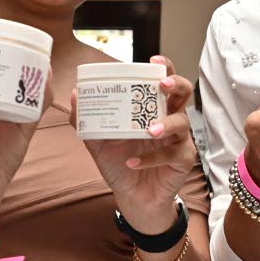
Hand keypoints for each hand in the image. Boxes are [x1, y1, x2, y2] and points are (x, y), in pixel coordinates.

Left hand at [71, 56, 197, 234]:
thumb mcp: (98, 142)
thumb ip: (87, 121)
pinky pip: (173, 154)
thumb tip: (75, 95)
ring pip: (182, 123)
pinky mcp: (183, 160)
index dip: (165, 69)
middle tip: (161, 86)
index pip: (163, 82)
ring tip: (148, 131)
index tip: (154, 61)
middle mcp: (170, 119)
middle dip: (176, 84)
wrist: (132, 198)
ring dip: (166, 124)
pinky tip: (133, 162)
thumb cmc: (120, 165)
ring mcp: (179, 139)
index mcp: (152, 109)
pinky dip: (152, 158)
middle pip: (184, 93)